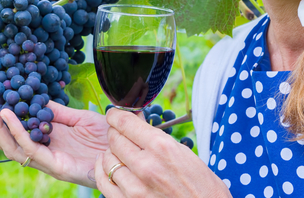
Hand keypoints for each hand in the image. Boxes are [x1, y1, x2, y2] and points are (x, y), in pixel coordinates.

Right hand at [0, 91, 108, 185]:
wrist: (127, 153)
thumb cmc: (107, 139)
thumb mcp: (78, 118)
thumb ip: (55, 110)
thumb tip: (34, 97)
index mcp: (43, 138)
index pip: (10, 126)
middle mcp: (40, 151)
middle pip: (3, 137)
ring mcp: (46, 160)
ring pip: (10, 145)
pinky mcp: (55, 166)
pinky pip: (29, 149)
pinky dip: (17, 131)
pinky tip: (7, 114)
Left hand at [94, 108, 229, 197]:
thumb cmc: (201, 186)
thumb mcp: (184, 153)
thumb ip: (157, 138)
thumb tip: (137, 122)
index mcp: (162, 148)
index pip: (126, 123)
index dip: (116, 115)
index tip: (114, 115)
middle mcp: (146, 166)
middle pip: (115, 139)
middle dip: (114, 133)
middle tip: (118, 133)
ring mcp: (135, 188)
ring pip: (107, 159)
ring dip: (110, 153)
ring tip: (116, 152)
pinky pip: (104, 183)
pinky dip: (102, 172)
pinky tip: (106, 167)